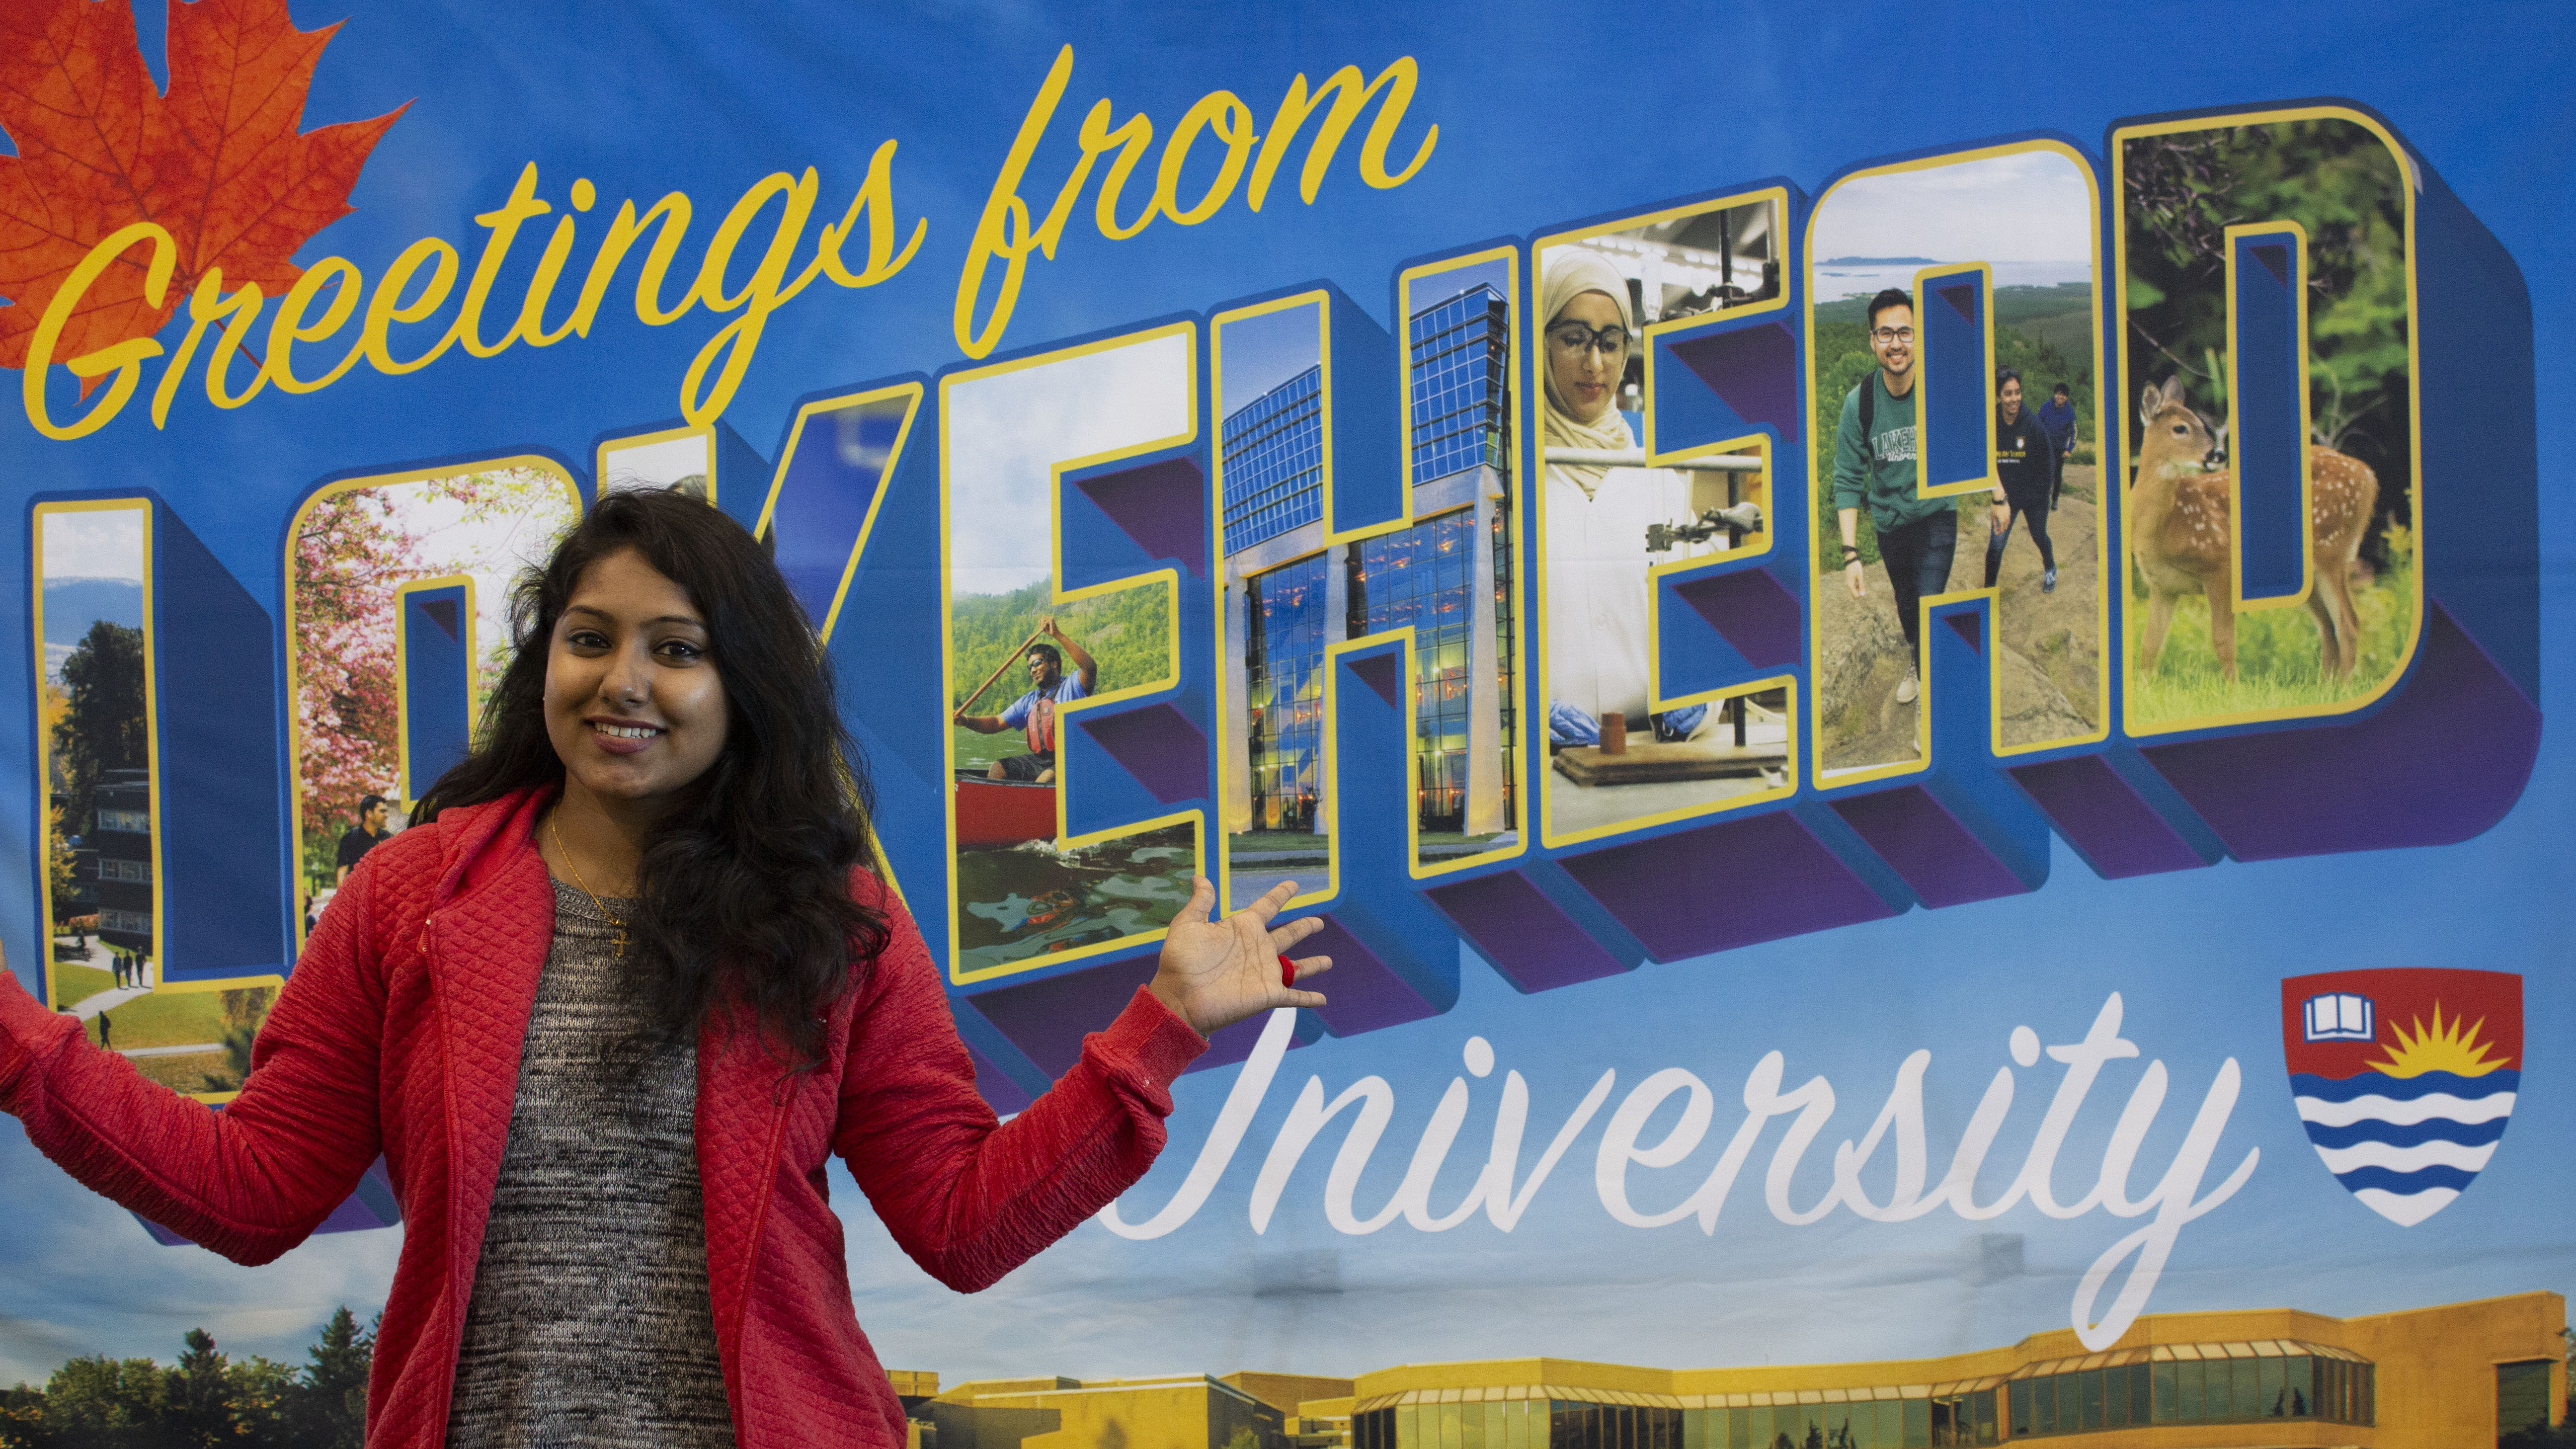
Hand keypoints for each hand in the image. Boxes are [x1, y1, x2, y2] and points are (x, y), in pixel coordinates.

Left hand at [1039, 615, 1061, 638]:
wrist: (1054, 634)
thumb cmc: (1049, 631)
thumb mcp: (1044, 628)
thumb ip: (1041, 624)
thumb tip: (1039, 620)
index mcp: (1049, 618)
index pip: (1043, 616)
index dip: (1041, 619)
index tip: (1041, 624)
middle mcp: (1050, 617)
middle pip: (1043, 616)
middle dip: (1041, 621)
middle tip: (1041, 626)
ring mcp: (1051, 619)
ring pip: (1044, 619)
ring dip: (1042, 623)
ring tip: (1043, 627)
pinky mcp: (1051, 621)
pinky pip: (1046, 622)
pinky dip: (1044, 625)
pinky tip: (1045, 627)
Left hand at [1148, 877, 1328, 1035]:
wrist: (1180, 998)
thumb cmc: (1181, 962)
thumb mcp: (1188, 924)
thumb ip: (1201, 902)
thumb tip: (1199, 876)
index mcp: (1242, 929)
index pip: (1267, 907)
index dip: (1281, 895)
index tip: (1293, 885)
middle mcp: (1257, 949)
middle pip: (1288, 935)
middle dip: (1304, 928)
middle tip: (1318, 922)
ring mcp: (1265, 972)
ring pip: (1297, 967)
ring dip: (1312, 964)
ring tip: (1328, 961)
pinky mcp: (1268, 994)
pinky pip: (1295, 996)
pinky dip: (1309, 998)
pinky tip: (1323, 999)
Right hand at [1843, 558, 1865, 599]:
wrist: (1851, 561)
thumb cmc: (1856, 568)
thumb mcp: (1860, 577)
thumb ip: (1861, 586)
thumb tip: (1862, 594)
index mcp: (1850, 585)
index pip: (1855, 596)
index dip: (1861, 594)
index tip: (1864, 588)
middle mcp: (1848, 586)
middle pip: (1854, 594)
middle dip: (1859, 592)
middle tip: (1861, 583)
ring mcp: (1848, 584)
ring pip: (1854, 591)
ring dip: (1858, 588)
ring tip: (1859, 579)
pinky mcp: (1849, 582)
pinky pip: (1853, 587)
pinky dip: (1857, 585)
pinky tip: (1858, 579)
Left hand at [1990, 501, 2010, 535]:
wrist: (1999, 500)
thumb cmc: (1995, 508)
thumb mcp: (1993, 516)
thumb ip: (1995, 523)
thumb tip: (1995, 529)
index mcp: (2002, 520)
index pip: (2002, 529)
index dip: (1999, 532)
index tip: (1996, 534)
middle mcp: (2006, 519)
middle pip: (2005, 527)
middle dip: (2001, 530)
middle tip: (1998, 531)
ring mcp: (2008, 515)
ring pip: (2008, 523)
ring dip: (2004, 526)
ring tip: (2001, 527)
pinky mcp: (2009, 512)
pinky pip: (2009, 519)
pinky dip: (2006, 522)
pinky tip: (2004, 522)